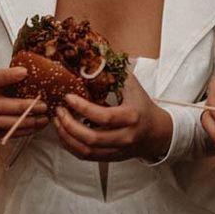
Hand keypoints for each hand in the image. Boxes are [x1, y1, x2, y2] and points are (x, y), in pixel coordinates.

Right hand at [0, 66, 48, 138]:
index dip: (9, 76)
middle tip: (43, 105)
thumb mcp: (11, 78)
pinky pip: (9, 133)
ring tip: (43, 118)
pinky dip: (25, 130)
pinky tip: (38, 125)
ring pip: (4, 123)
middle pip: (0, 106)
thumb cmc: (7, 89)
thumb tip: (53, 66)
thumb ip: (25, 73)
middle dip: (23, 107)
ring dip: (26, 121)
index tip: (25, 72)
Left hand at [53, 71, 172, 162]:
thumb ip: (115, 72)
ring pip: (86, 150)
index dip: (82, 108)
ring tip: (58, 122)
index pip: (103, 116)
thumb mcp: (133, 86)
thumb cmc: (143, 106)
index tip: (68, 98)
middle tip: (59, 111)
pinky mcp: (110, 157)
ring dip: (67, 137)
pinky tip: (65, 133)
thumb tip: (96, 55)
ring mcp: (117, 150)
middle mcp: (125, 136)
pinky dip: (72, 146)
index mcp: (131, 116)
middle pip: (91, 138)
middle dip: (69, 125)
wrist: (156, 133)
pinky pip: (86, 156)